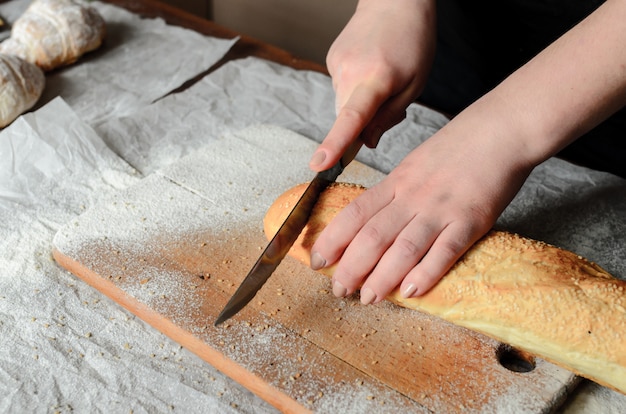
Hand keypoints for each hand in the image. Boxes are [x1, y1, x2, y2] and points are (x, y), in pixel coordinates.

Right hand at [309, 0, 435, 170]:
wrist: (395, 1)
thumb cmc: (412, 41)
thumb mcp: (413, 85)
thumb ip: (389, 117)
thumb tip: (366, 143)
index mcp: (376, 79)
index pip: (352, 119)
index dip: (336, 144)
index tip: (320, 164)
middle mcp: (350, 72)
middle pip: (347, 119)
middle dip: (363, 124)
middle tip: (389, 102)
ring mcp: (337, 65)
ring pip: (343, 105)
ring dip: (359, 104)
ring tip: (380, 79)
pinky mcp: (332, 60)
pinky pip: (341, 88)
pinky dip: (353, 89)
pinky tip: (368, 70)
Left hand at [310, 111, 534, 303]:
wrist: (501, 130)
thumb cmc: (458, 147)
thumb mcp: (415, 163)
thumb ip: (396, 190)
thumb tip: (373, 218)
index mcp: (396, 182)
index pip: (355, 213)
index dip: (332, 238)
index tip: (316, 259)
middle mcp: (412, 196)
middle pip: (373, 235)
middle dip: (351, 266)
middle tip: (338, 289)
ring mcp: (441, 208)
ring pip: (404, 247)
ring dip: (382, 277)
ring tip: (368, 298)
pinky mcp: (470, 220)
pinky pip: (445, 250)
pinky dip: (426, 272)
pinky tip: (410, 291)